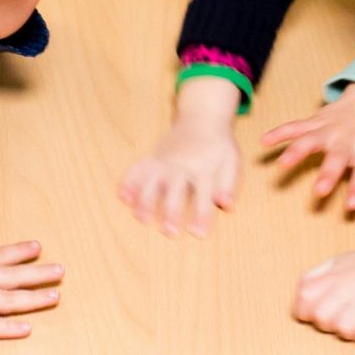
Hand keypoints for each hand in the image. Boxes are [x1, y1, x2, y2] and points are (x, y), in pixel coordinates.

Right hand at [0, 227, 62, 337]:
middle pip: (13, 276)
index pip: (0, 255)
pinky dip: (10, 328)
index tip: (38, 247)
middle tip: (61, 271)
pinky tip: (27, 329)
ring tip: (55, 296)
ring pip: (10, 299)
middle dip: (39, 273)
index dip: (20, 251)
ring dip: (34, 298)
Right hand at [119, 82, 244, 235]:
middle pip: (174, 192)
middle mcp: (180, 166)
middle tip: (170, 232)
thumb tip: (226, 205)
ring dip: (145, 201)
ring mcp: (163, 162)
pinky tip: (123, 197)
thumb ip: (228, 185)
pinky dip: (129, 182)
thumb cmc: (218, 147)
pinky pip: (137, 169)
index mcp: (202, 169)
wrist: (201, 120)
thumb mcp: (231, 162)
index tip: (198, 234)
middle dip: (171, 212)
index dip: (201, 216)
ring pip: (151, 182)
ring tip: (142, 218)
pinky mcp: (152, 159)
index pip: (203, 196)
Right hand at [260, 85, 354, 213]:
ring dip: (297, 151)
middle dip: (327, 174)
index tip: (351, 205)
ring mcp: (329, 129)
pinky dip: (280, 132)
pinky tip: (264, 141)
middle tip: (319, 191)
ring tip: (283, 165)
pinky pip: (295, 126)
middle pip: (336, 157)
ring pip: (311, 139)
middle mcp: (347, 139)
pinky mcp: (315, 121)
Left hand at [293, 243, 354, 347]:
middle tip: (341, 317)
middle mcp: (347, 287)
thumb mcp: (334, 263)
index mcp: (331, 277)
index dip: (307, 313)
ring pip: (344, 330)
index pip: (304, 304)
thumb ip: (313, 279)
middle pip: (323, 319)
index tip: (317, 312)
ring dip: (350, 331)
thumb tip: (301, 298)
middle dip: (329, 324)